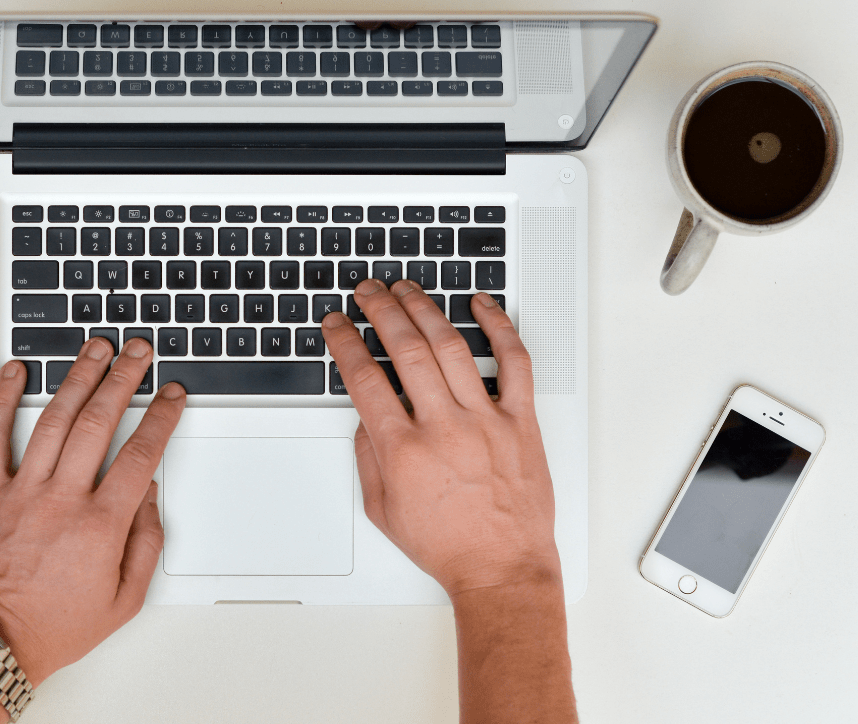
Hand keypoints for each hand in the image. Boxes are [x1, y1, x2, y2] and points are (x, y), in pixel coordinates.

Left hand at [0, 338, 184, 686]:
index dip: (161, 418)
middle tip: (138, 354)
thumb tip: (149, 495)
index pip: (140, 454)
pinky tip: (15, 372)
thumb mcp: (125, 599)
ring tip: (94, 349)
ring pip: (53, 420)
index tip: (172, 396)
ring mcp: (21, 493)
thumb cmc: (57, 625)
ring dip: (77, 378)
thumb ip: (146, 543)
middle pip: (99, 423)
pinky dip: (1, 400)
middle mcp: (61, 500)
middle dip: (124, 379)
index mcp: (99, 525)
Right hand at [321, 280, 559, 596]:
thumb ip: (369, 457)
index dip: (345, 343)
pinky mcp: (520, 421)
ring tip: (407, 290)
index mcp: (404, 450)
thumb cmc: (447, 545)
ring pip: (451, 346)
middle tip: (368, 292)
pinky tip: (481, 305)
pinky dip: (499, 327)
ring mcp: (485, 420)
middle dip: (380, 311)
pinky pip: (514, 362)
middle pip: (405, 349)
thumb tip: (366, 416)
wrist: (502, 568)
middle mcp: (444, 428)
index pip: (365, 378)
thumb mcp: (383, 509)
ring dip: (424, 309)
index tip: (337, 325)